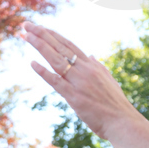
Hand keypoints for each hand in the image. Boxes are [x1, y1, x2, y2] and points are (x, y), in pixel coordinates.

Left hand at [24, 23, 143, 140]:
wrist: (123, 122)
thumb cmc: (116, 105)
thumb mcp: (109, 80)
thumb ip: (99, 67)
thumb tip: (90, 56)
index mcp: (92, 66)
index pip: (69, 45)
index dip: (53, 35)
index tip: (41, 28)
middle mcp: (85, 70)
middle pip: (59, 47)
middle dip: (42, 34)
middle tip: (26, 25)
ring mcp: (79, 83)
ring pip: (56, 59)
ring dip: (39, 45)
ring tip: (25, 35)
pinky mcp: (74, 97)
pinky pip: (56, 81)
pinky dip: (43, 71)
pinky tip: (32, 63)